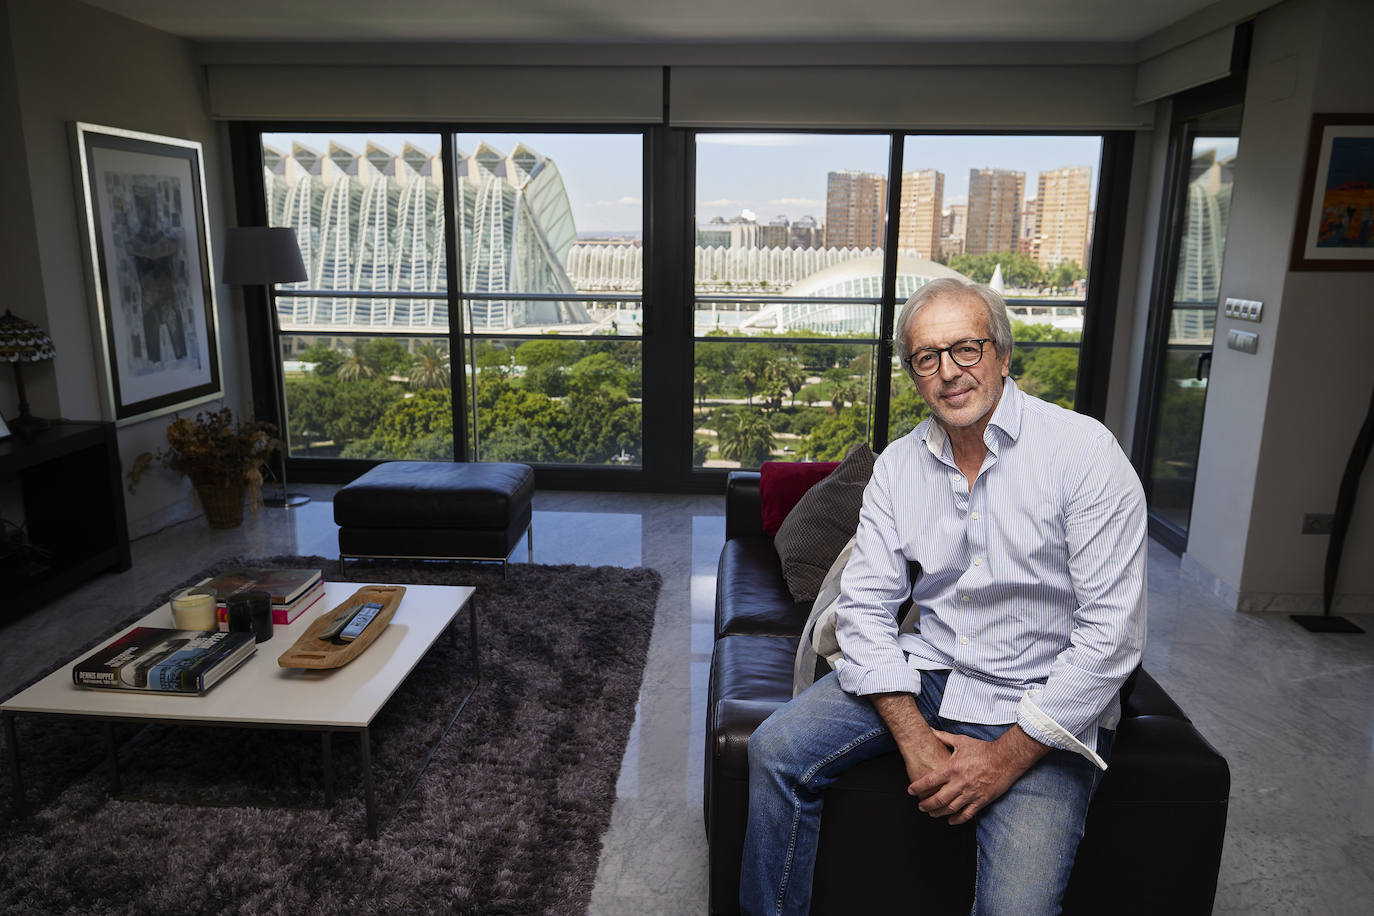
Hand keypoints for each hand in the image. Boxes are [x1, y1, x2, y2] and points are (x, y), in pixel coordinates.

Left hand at [908, 727, 1046, 824]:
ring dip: (939, 813)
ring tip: (932, 813)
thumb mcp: (961, 741)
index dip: (918, 787)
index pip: (930, 781)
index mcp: (953, 768)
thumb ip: (943, 737)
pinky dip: (957, 819)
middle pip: (938, 799)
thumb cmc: (983, 749)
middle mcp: (960, 783)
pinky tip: (951, 820)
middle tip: (920, 806)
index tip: (911, 791)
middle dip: (926, 804)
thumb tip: (930, 730)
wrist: (1005, 759)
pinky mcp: (981, 800)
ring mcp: (971, 793)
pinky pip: (967, 814)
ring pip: (951, 808)